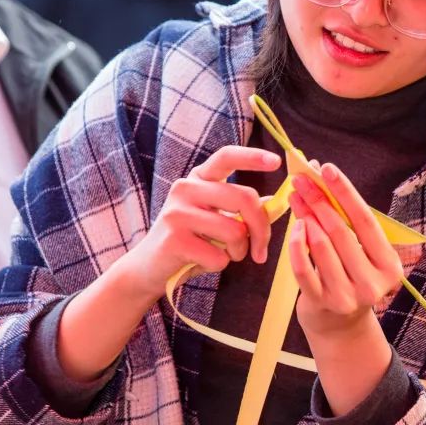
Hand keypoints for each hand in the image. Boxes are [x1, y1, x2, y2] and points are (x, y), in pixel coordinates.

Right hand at [119, 146, 279, 299]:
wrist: (148, 268)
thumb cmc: (190, 242)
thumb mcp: (214, 218)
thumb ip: (240, 208)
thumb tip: (275, 201)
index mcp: (198, 178)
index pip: (226, 157)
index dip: (253, 157)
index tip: (276, 162)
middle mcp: (186, 188)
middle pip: (244, 198)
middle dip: (262, 229)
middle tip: (261, 251)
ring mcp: (177, 212)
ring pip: (235, 231)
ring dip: (238, 252)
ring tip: (224, 255)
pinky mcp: (174, 240)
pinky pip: (219, 256)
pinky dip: (220, 266)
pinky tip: (202, 263)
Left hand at [286, 163, 403, 338]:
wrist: (341, 327)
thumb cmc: (351, 276)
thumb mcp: (362, 253)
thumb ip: (348, 222)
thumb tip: (322, 178)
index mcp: (388, 264)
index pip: (365, 220)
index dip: (345, 192)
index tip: (327, 169)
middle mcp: (371, 283)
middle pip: (340, 231)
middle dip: (319, 200)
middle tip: (301, 179)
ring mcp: (346, 297)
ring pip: (320, 246)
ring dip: (305, 217)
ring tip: (297, 199)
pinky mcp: (321, 304)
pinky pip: (303, 268)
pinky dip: (295, 244)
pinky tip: (295, 227)